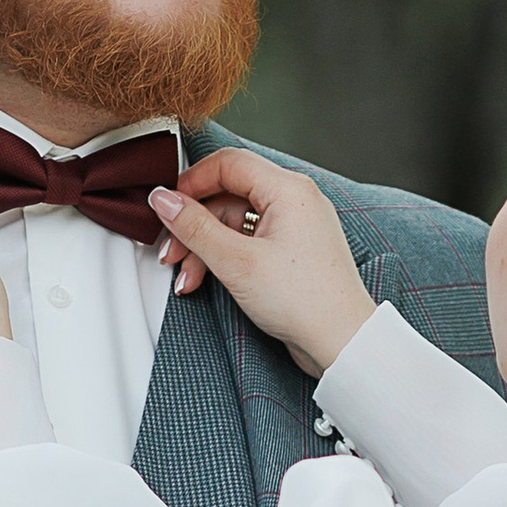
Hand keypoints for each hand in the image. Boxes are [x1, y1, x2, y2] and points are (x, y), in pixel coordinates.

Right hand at [149, 152, 376, 379]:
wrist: (341, 342)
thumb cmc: (307, 302)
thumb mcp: (237, 262)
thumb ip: (195, 227)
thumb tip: (165, 200)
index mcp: (288, 189)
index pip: (228, 163)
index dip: (190, 182)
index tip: (166, 206)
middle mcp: (293, 201)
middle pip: (227, 195)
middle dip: (193, 225)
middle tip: (170, 249)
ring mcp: (293, 226)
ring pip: (233, 222)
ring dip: (203, 248)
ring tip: (185, 276)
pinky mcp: (290, 251)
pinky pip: (247, 242)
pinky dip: (223, 258)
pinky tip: (204, 280)